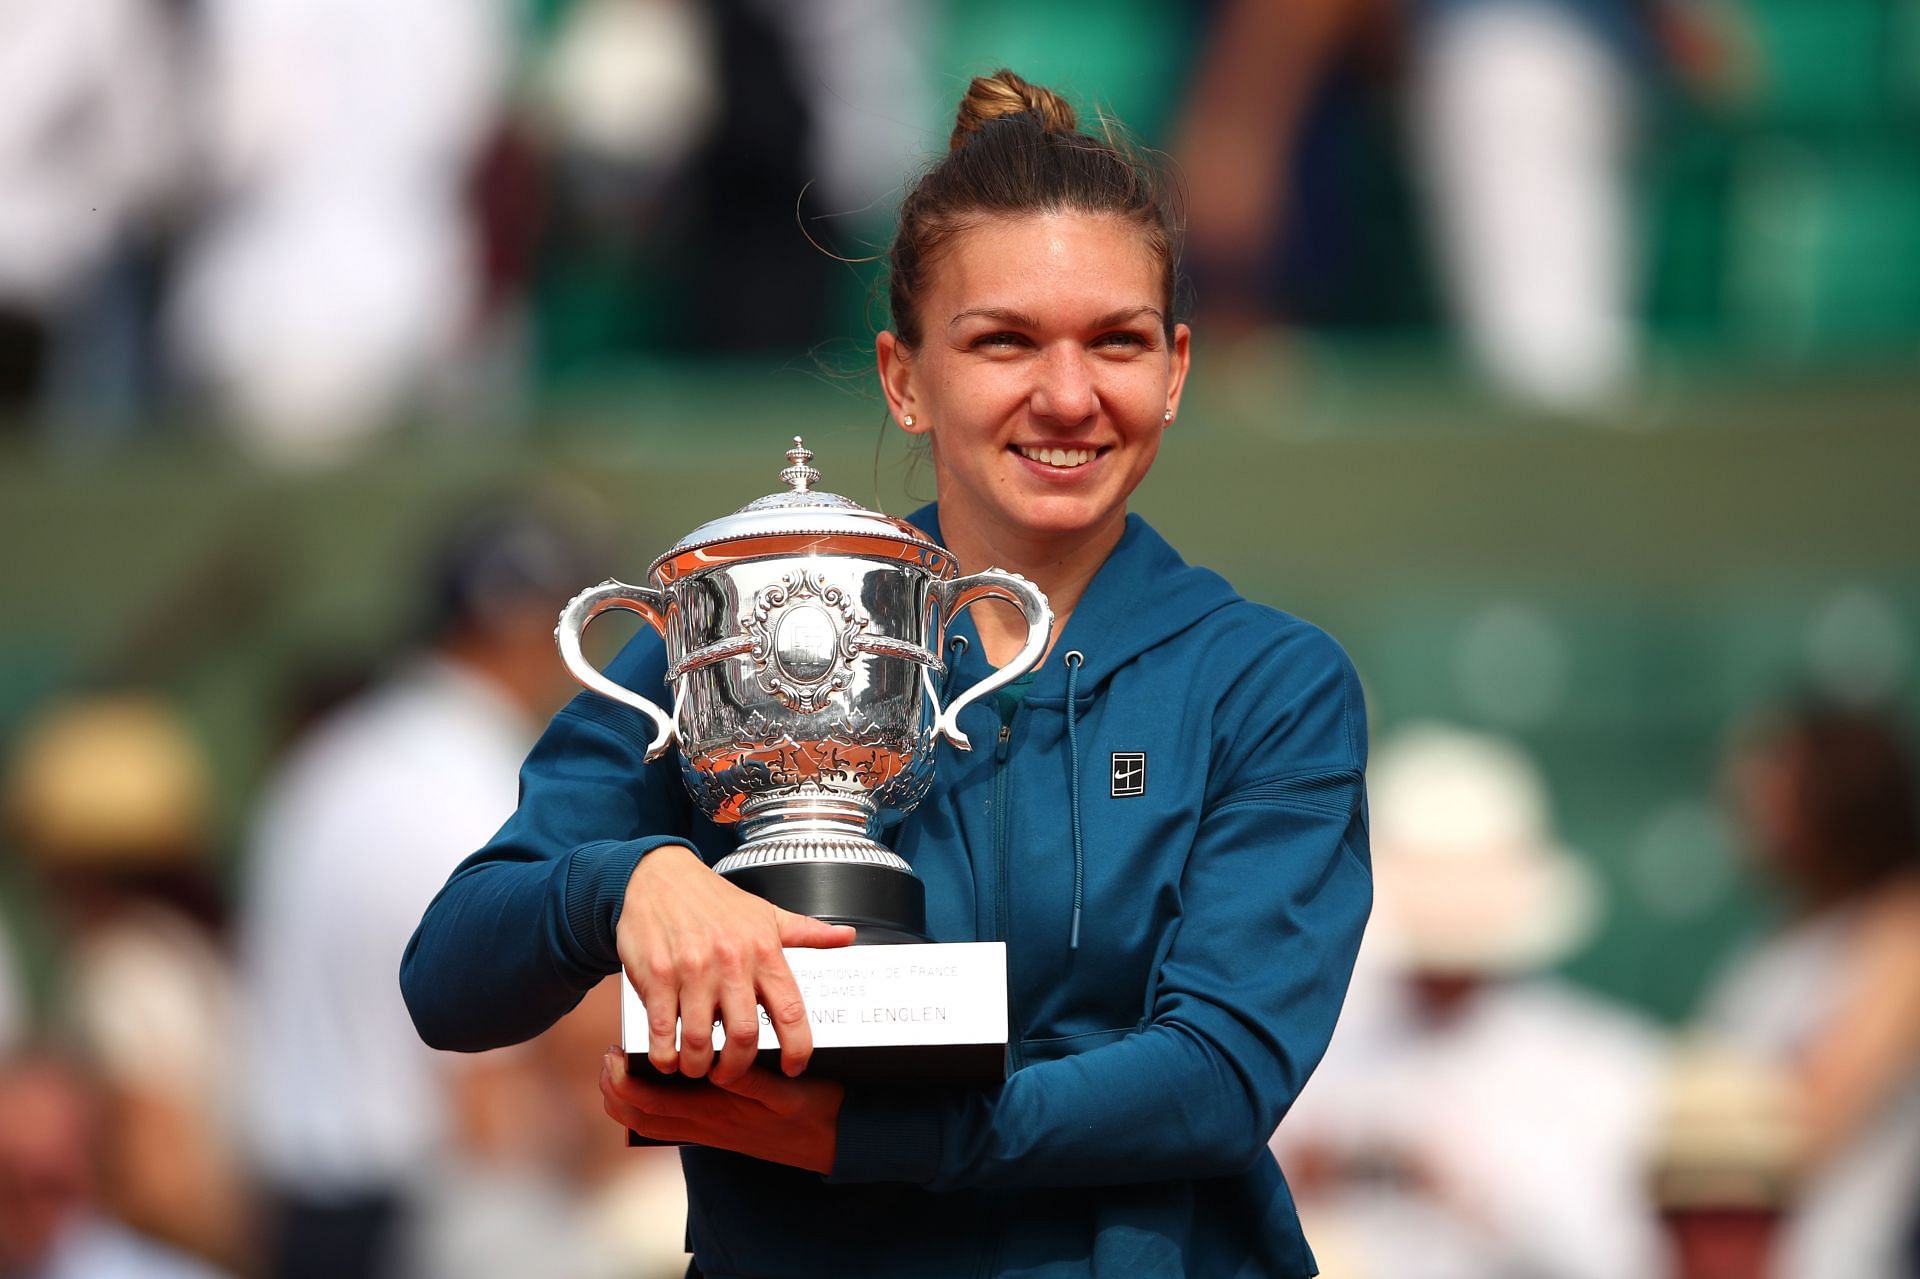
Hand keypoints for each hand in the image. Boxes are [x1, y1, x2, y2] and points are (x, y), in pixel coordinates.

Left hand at [601, 1050, 843, 1172]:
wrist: (840, 1143)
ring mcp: (714, 1131)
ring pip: (655, 1124)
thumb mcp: (790, 1092)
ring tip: (623, 1069)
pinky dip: (655, 1106)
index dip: (624, 1081)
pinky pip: (675, 1125)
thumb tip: (718, 1067)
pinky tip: (661, 1082)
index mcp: (718, 1111)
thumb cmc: (819, 1111)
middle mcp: (709, 1125)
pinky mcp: (723, 1132)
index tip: (614, 1052)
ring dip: (630, 1100)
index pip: (653, 1102)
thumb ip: (752, 1079)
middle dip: (616, 1090)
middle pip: (642, 1116)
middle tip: (608, 1059)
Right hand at [616, 846, 854, 1082]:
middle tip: (727, 1073)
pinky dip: (665, 1055)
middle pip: (744, 1036)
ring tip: (696, 1065)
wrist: (659, 877)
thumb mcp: (765, 913)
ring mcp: (692, 971)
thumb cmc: (714, 900)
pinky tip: (669, 1056)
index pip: (791, 1011)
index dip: (798, 1049)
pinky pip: (662, 1032)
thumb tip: (847, 936)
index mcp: (764, 951)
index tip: (794, 1067)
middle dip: (736, 1068)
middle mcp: (731, 962)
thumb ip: (807, 932)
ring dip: (697, 1066)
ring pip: (700, 1041)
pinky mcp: (656, 976)